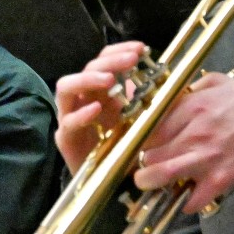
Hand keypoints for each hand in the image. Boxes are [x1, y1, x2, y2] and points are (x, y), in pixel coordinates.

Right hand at [54, 41, 148, 172]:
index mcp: (100, 91)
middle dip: (109, 62)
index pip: (103, 60)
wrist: (111, 184)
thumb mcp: (141, 119)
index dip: (119, 51)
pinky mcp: (66, 139)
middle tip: (130, 61)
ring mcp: (71, 117)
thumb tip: (167, 77)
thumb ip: (147, 100)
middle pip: (86, 69)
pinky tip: (97, 110)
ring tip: (108, 80)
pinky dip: (82, 115)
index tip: (141, 49)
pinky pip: (69, 123)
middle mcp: (83, 99)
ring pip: (66, 88)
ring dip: (87, 80)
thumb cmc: (125, 148)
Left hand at [133, 72, 233, 213]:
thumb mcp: (222, 83)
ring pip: (160, 174)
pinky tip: (182, 196)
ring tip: (147, 180)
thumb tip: (175, 91)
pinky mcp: (216, 181)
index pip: (149, 123)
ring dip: (150, 180)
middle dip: (140, 157)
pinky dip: (184, 201)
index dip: (138, 133)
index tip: (137, 138)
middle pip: (148, 150)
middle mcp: (193, 133)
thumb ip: (194, 85)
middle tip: (140, 159)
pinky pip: (191, 199)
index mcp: (192, 107)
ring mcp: (203, 159)